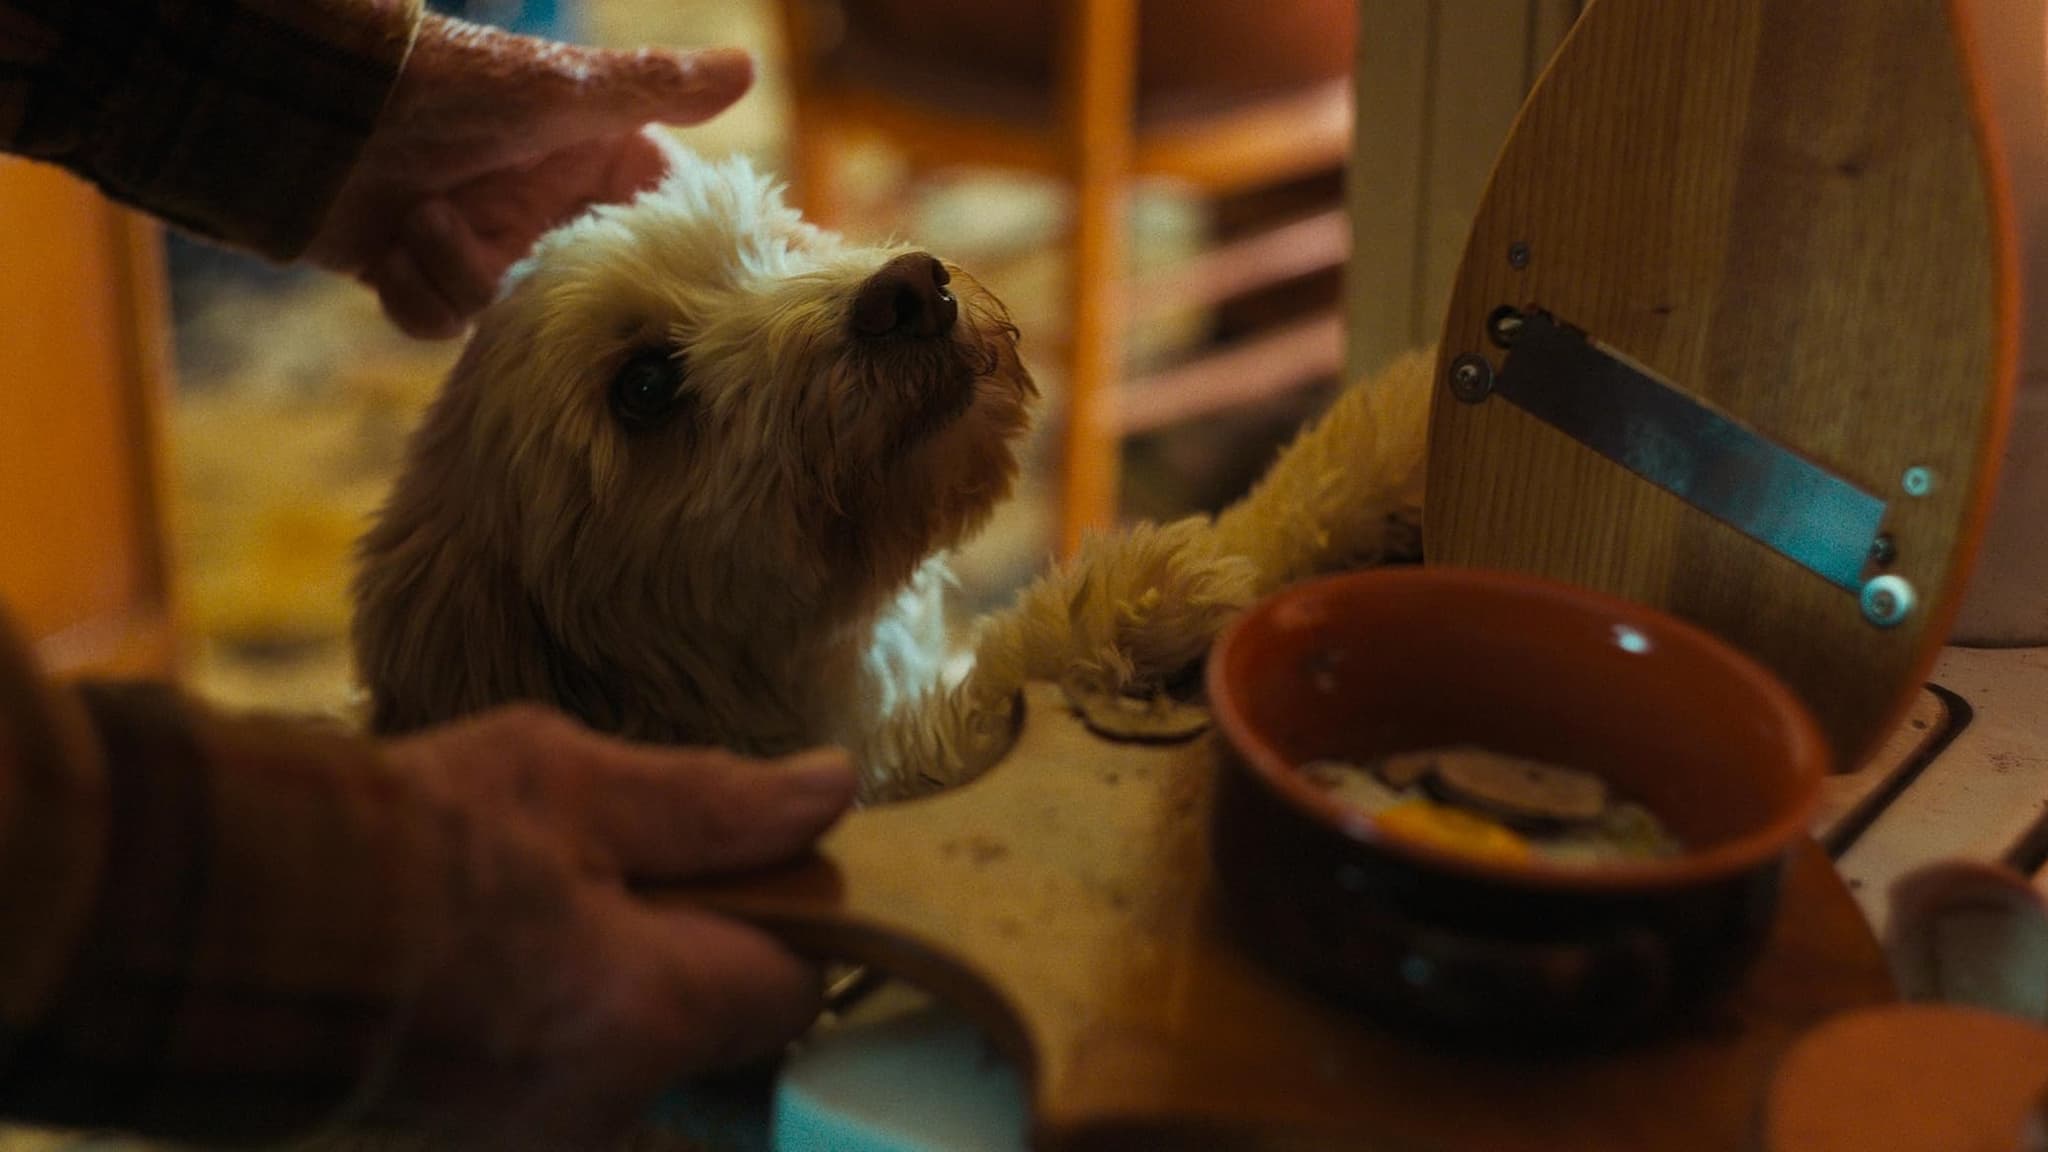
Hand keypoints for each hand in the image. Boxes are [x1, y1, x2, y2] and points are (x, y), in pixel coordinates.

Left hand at [307, 15, 752, 339]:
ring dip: (457, 271)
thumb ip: (658, 87)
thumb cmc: (447, 87)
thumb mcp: (565, 91)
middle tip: (524, 266)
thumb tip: (751, 64)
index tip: (696, 300)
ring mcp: (482, 246)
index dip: (673, 262)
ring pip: (507, 316)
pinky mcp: (420, 274)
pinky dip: (412, 290)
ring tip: (420, 215)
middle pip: (581, 293)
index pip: (659, 227)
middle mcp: (542, 211)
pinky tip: (388, 248)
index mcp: (590, 168)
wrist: (309, 110)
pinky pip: (440, 324)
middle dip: (541, 284)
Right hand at [365, 706, 854, 1150]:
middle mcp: (603, 1108)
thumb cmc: (398, 841)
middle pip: (717, 1034)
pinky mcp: (482, 1143)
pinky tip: (508, 965)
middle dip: (697, 958)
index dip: (785, 919)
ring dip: (625, 995)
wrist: (228, 917)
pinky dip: (563, 1029)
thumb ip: (712, 800)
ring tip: (551, 916)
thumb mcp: (564, 780)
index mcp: (643, 1013)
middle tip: (624, 880)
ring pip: (643, 1061)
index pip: (791, 989)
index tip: (744, 867)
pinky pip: (573, 1084)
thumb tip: (832, 790)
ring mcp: (536, 1139)